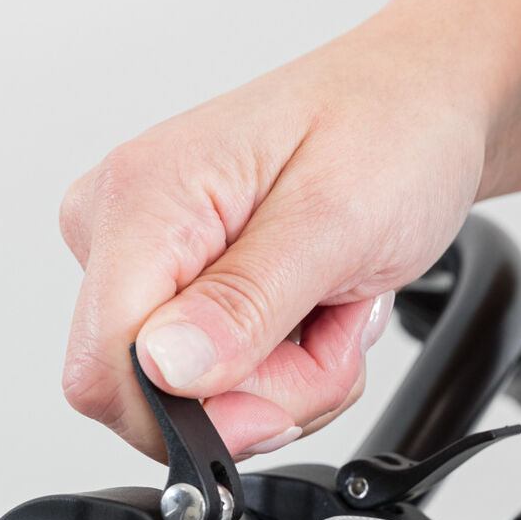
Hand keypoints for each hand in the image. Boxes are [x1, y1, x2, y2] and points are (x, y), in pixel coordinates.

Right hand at [58, 23, 490, 460]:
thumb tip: (165, 367)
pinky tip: (311, 310)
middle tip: (331, 336)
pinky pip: (206, 380)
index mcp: (143, 195)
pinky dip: (277, 370)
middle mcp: (118, 223)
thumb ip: (245, 303)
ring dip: (282, 381)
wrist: (419, 105)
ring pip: (184, 397)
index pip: (102, 367)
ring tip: (329, 307)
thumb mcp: (336, 220)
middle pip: (143, 394)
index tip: (281, 402)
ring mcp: (141, 258)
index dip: (189, 414)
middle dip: (256, 395)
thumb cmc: (390, 130)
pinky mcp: (170, 284)